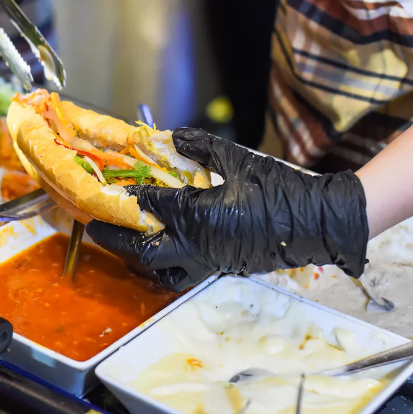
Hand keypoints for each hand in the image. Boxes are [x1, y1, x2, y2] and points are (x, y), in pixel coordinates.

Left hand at [87, 128, 369, 291]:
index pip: (152, 207)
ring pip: (161, 273)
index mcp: (201, 215)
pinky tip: (159, 252)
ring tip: (122, 246)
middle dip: (115, 240)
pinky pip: (183, 276)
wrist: (319, 222)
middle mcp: (200, 245)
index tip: (107, 190)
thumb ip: (203, 148)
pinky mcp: (223, 269)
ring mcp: (211, 262)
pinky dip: (163, 269)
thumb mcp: (240, 159)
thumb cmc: (280, 188)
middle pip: (144, 251)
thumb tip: (174, 137)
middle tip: (93, 229)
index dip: (127, 198)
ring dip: (137, 261)